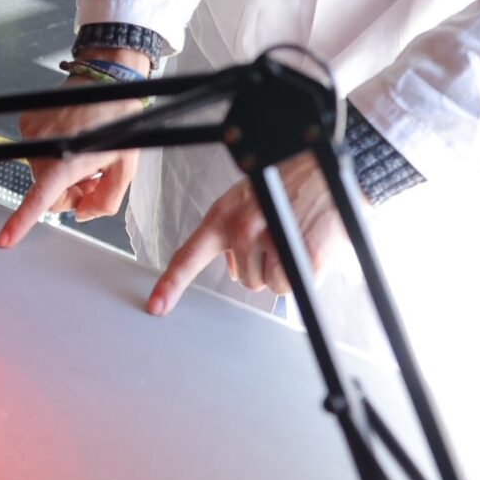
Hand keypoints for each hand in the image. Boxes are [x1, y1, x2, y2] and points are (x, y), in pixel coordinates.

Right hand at [0, 61, 152, 249]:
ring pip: (42, 173)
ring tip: (84, 155)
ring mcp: (31, 133)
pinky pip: (37, 152)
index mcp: (67, 161)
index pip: (40, 199)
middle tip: (92, 178)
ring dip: (62, 172)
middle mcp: (42, 148)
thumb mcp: (125, 168)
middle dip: (70, 192)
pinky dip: (53, 153)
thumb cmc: (117, 121)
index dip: (20, 221)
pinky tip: (71, 140)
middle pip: (48, 193)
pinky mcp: (26, 122)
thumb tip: (83, 213)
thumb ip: (105, 200)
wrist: (105, 83)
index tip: (5, 239)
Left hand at [147, 151, 348, 315]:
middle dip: (263, 266)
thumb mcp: (247, 203)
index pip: (189, 256)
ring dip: (285, 270)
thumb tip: (234, 267)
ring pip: (272, 285)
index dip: (171, 285)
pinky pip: (295, 284)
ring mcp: (271, 241)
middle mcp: (243, 229)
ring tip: (293, 239)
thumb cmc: (284, 186)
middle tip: (278, 238)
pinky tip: (309, 245)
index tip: (156, 307)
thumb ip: (232, 233)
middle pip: (246, 280)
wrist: (323, 172)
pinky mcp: (301, 255)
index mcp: (223, 217)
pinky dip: (305, 273)